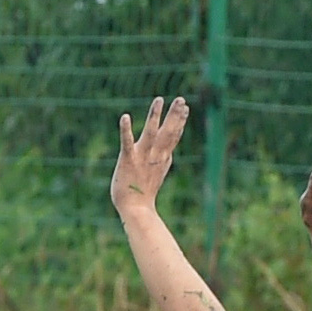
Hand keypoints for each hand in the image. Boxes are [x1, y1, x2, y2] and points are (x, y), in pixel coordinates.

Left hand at [112, 97, 189, 216]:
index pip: (174, 137)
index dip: (180, 122)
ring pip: (151, 132)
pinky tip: (125, 117)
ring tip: (159, 100)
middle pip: (168, 132)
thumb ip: (161, 161)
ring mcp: (142, 157)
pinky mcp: (128, 160)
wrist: (136, 211)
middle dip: (175, 115)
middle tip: (181, 99)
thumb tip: (169, 154)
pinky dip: (126, 129)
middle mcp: (155, 156)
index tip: (186, 108)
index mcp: (162, 159)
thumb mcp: (157, 174)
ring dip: (155, 115)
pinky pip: (127, 142)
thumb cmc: (143, 195)